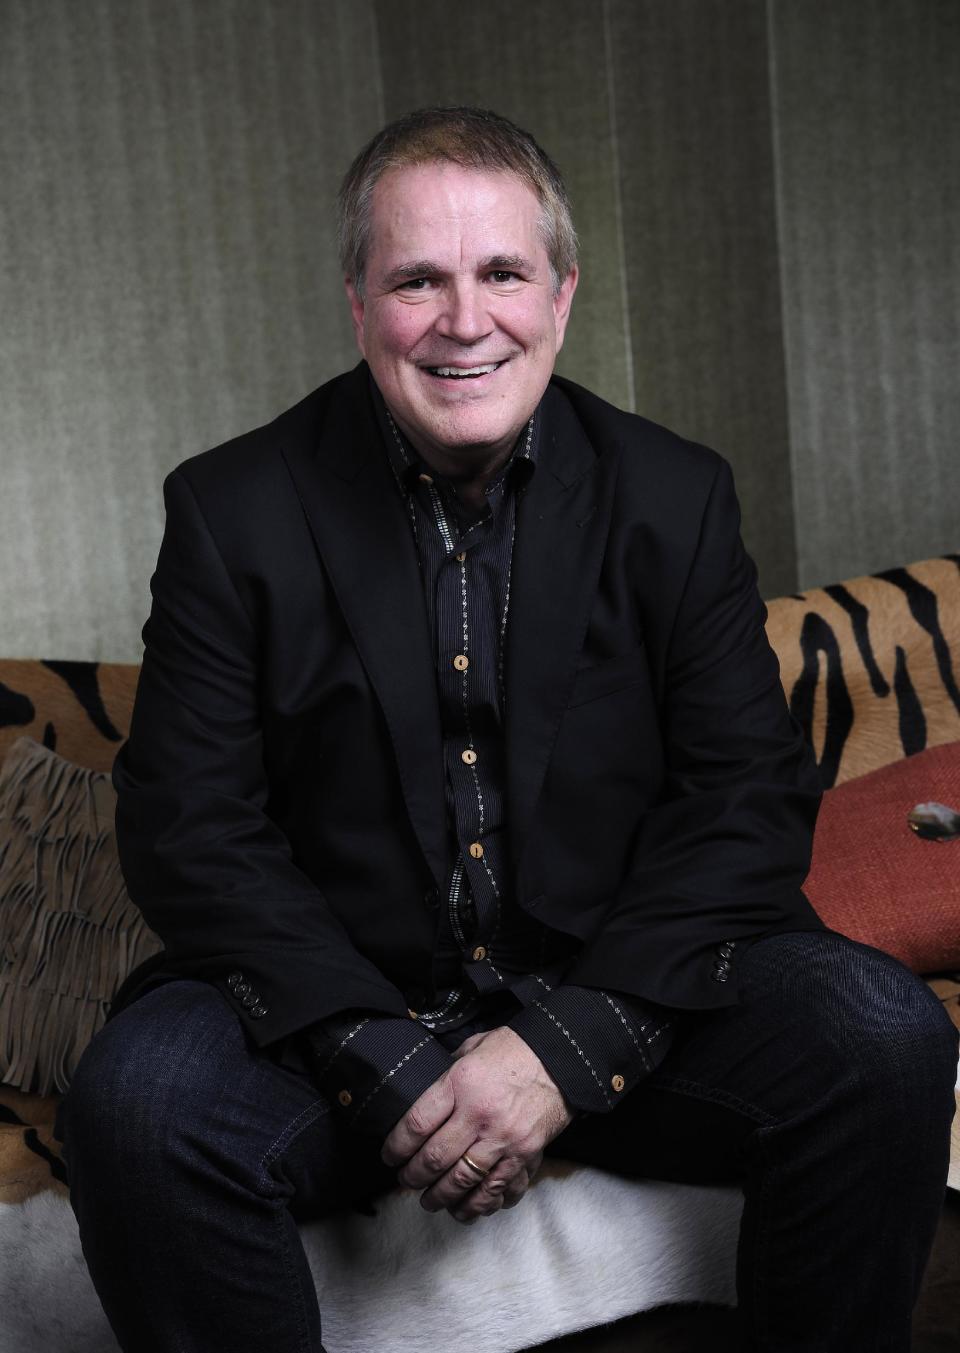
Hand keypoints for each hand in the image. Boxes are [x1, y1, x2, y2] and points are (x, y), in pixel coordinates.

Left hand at [382, 1025, 572, 1222]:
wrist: (563, 1057)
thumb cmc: (515, 1049)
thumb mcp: (473, 1048)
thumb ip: (448, 1072)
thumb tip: (427, 1092)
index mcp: (461, 1084)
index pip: (417, 1125)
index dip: (397, 1147)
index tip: (390, 1157)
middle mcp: (480, 1116)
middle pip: (436, 1159)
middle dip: (414, 1178)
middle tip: (407, 1182)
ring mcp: (504, 1139)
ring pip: (464, 1183)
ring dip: (443, 1198)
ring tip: (432, 1201)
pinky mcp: (527, 1154)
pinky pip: (500, 1190)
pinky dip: (482, 1204)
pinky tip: (470, 1207)